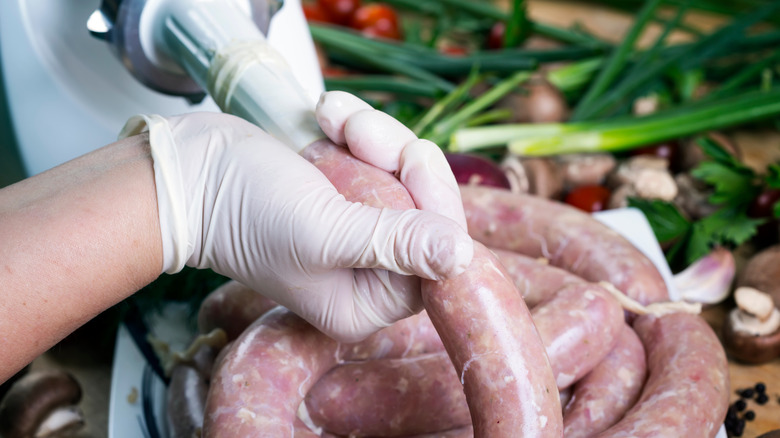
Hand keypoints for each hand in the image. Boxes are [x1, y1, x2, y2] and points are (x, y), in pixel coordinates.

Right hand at [121, 99, 471, 341]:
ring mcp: (360, 228)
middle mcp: (369, 272)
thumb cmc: (245, 211)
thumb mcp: (325, 232)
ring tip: (335, 121)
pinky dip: (360, 128)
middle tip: (363, 136)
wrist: (191, 170)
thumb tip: (463, 257)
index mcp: (366, 302)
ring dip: (376, 135)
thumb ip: (395, 245)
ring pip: (408, 173)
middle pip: (429, 212)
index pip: (437, 259)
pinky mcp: (349, 189)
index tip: (410, 162)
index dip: (435, 205)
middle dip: (399, 161)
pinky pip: (383, 154)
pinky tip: (328, 118)